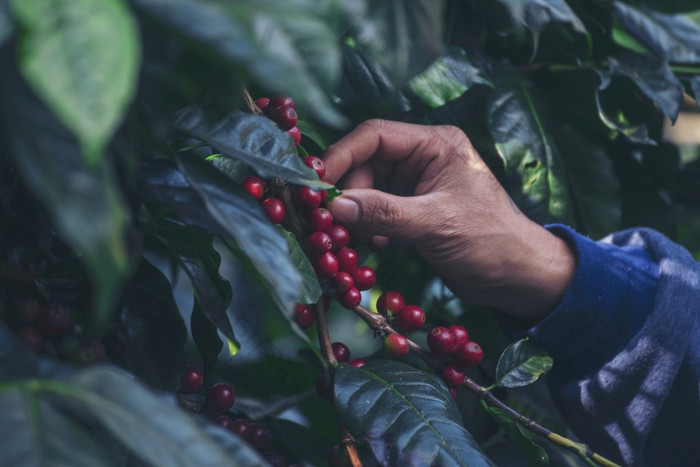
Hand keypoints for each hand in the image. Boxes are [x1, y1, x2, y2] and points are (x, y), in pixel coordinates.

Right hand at [322, 119, 574, 320]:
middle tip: (335, 221)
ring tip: (360, 237)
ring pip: (369, 188)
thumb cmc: (489, 242)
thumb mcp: (434, 224)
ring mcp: (419, 184)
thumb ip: (383, 212)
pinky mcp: (415, 210)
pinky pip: (378, 209)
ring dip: (358, 212)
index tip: (316, 185)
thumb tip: (334, 205)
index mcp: (436, 144)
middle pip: (367, 162)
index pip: (375, 136)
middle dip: (350, 191)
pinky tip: (377, 243)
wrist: (518, 277)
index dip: (342, 157)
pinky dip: (370, 225)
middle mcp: (425, 158)